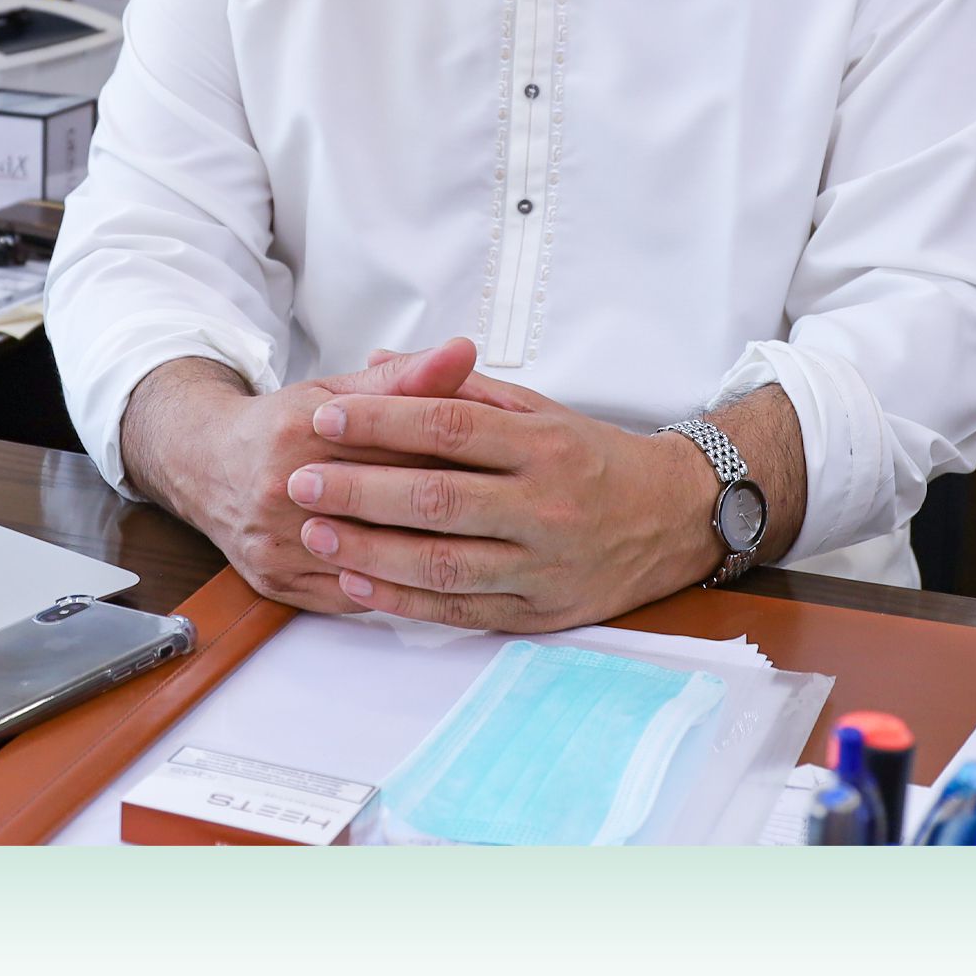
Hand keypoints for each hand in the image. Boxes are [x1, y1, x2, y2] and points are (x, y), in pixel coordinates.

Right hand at [118, 342, 487, 615]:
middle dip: (445, 509)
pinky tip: (429, 577)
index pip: (392, 446)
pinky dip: (392, 586)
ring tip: (474, 546)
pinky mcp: (277, 583)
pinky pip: (352, 593)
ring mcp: (275, 543)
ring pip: (370, 557)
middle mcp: (279, 491)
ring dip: (425, 555)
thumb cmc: (280, 426)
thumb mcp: (336, 389)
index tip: (499, 461)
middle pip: (384, 506)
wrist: (206, 466)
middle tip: (498, 508)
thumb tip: (463, 351)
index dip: (450, 455)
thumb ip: (404, 378)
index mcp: (296, 431)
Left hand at [288, 369, 723, 630]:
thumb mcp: (540, 410)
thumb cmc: (593, 458)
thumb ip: (460, 390)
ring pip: (442, 563)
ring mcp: (542, 565)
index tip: (327, 418)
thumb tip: (382, 362)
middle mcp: (545, 505)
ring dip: (370, 550)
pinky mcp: (538, 613)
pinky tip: (356, 580)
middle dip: (360, 491)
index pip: (451, 429)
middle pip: (438, 499)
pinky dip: (401, 599)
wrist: (674, 520)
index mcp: (544, 445)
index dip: (384, 424)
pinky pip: (458, 610)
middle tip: (301, 482)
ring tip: (316, 532)